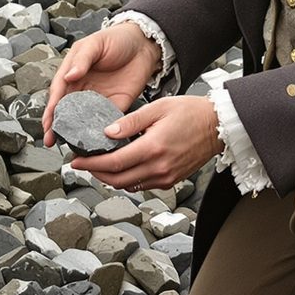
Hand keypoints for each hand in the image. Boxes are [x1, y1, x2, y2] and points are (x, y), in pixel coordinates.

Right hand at [42, 22, 161, 142]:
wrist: (144, 44)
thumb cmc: (117, 39)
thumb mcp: (95, 44)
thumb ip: (82, 59)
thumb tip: (68, 76)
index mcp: (73, 72)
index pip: (58, 93)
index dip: (51, 109)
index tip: (47, 123)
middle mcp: (82, 88)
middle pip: (66, 110)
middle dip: (58, 126)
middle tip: (51, 140)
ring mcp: (98, 98)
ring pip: (83, 119)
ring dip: (76, 132)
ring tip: (70, 145)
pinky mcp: (115, 105)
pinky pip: (104, 120)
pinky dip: (99, 131)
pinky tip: (95, 140)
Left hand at [70, 95, 219, 192]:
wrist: (218, 126)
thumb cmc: (191, 112)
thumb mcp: (158, 108)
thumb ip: (130, 121)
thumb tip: (106, 133)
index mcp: (152, 148)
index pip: (113, 163)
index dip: (90, 164)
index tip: (76, 161)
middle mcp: (159, 167)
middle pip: (117, 180)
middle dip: (95, 174)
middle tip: (82, 164)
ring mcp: (166, 177)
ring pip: (128, 186)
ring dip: (110, 178)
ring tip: (99, 165)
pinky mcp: (171, 180)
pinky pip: (142, 185)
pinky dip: (127, 179)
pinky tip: (121, 167)